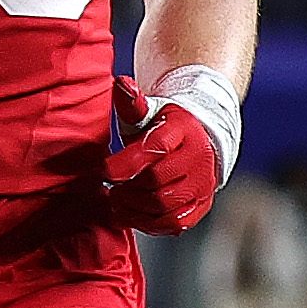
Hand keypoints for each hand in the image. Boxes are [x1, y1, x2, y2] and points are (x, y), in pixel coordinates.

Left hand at [100, 73, 233, 234]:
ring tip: (117, 201)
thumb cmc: (165, 126)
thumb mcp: (149, 110)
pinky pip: (175, 223)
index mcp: (184, 130)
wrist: (199, 139)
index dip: (125, 163)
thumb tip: (121, 84)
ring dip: (134, 208)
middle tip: (110, 189)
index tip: (103, 171)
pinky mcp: (202, 205)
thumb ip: (132, 102)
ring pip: (165, 205)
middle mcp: (200, 158)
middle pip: (157, 182)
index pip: (154, 149)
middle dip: (127, 189)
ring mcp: (203, 183)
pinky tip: (133, 214)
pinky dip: (149, 223)